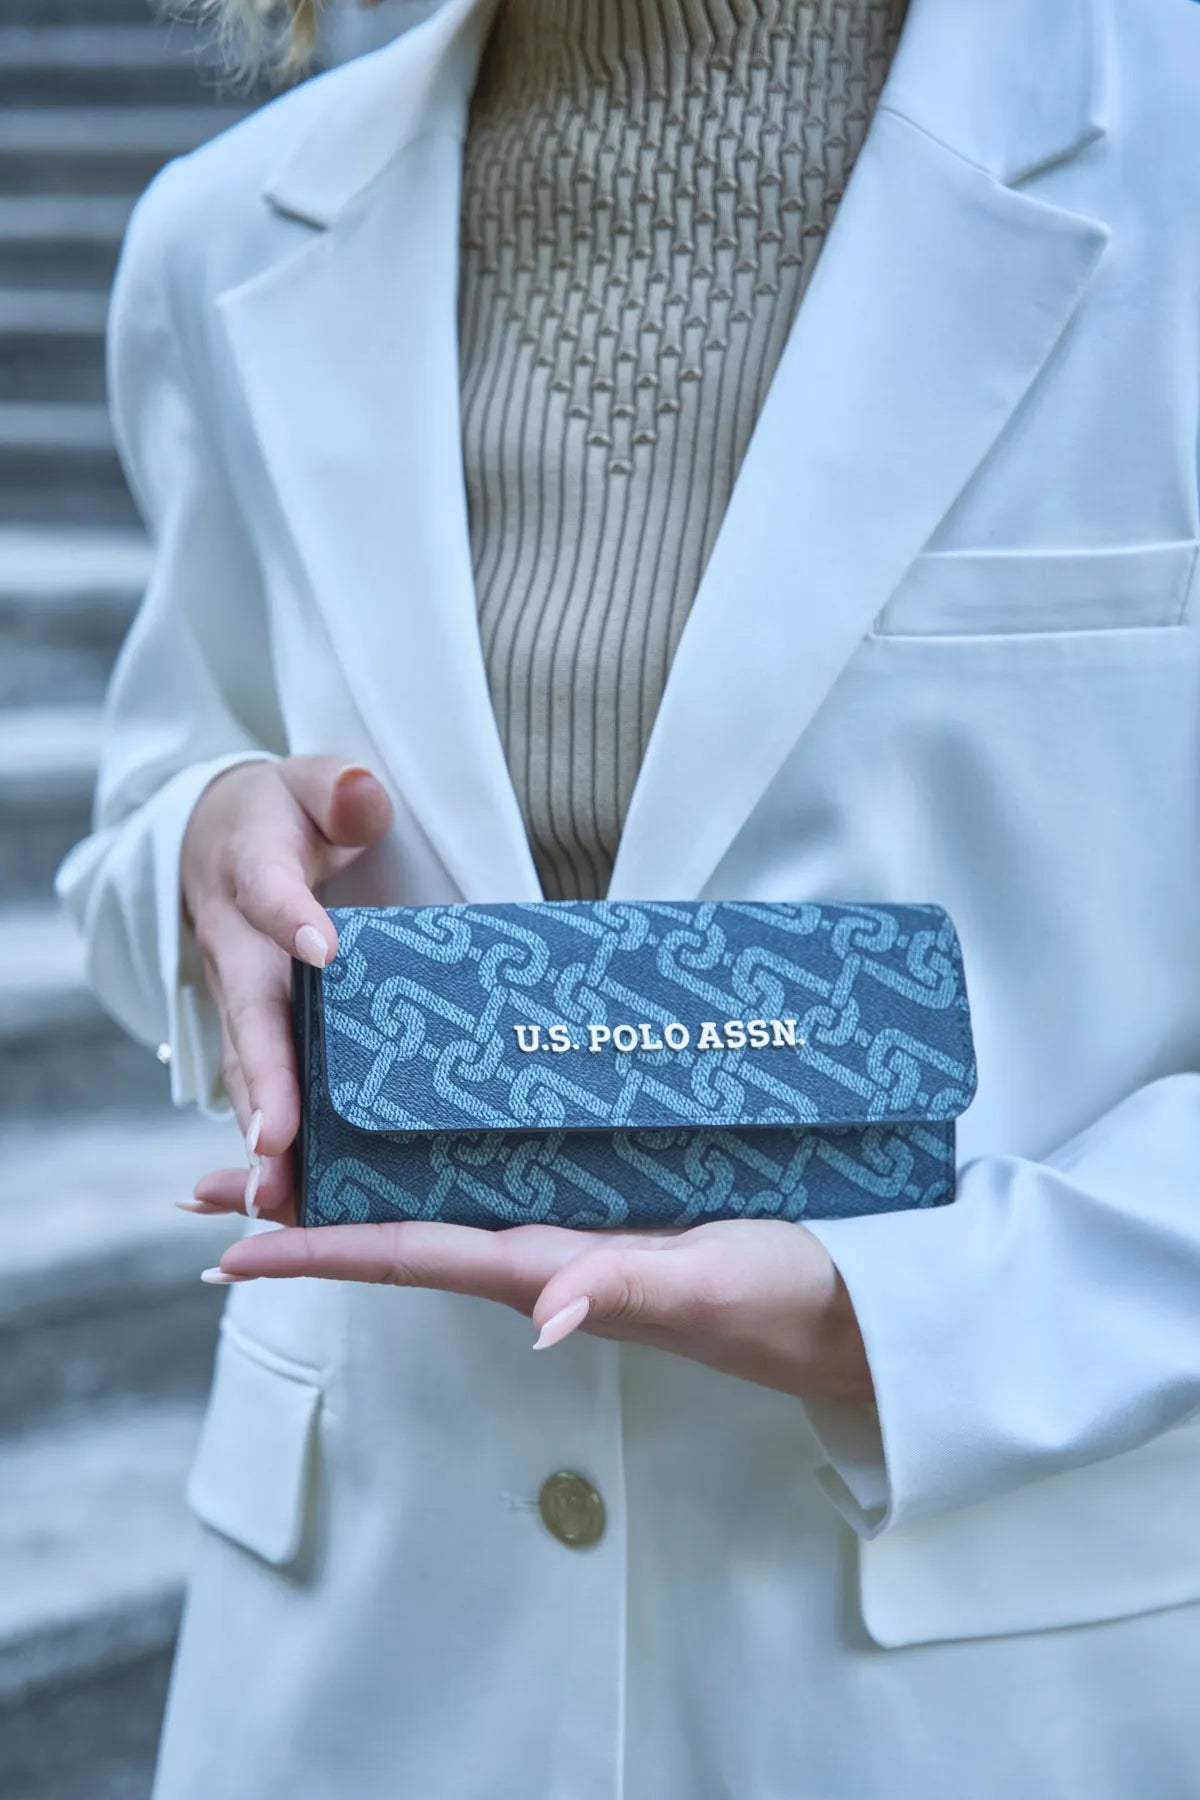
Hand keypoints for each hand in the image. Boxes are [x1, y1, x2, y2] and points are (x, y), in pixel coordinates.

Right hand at [178, 754, 393, 1217]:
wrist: (220, 840)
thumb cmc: (284, 814)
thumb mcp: (311, 783)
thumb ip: (338, 791)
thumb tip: (361, 799)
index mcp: (252, 870)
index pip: (273, 892)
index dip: (295, 917)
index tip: (325, 949)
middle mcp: (236, 943)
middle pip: (250, 1016)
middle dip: (264, 1082)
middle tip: (275, 1144)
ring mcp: (240, 994)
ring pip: (248, 1069)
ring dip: (262, 1135)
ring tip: (279, 1199)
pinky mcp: (255, 1030)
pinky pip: (261, 1088)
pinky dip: (272, 1144)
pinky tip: (296, 1201)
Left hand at [200, 1215, 874, 1405]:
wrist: (852, 1305)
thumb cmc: (788, 1302)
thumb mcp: (709, 1290)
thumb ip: (626, 1292)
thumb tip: (540, 1318)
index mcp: (548, 1271)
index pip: (406, 1257)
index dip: (312, 1250)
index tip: (224, 1244)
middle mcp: (540, 1254)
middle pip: (394, 1229)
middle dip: (301, 1210)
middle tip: (206, 1185)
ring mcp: (569, 1228)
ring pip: (435, 1202)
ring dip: (352, 1183)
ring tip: (282, 1155)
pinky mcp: (608, 1202)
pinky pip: (497, 1175)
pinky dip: (436, 1155)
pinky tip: (418, 1131)